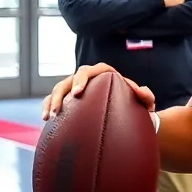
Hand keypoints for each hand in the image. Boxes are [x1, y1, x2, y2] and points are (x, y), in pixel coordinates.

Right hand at [41, 63, 155, 119]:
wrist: (127, 116)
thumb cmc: (136, 107)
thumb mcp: (145, 102)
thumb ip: (146, 96)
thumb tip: (143, 91)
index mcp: (104, 74)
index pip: (89, 71)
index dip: (81, 79)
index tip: (78, 92)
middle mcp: (87, 79)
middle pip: (70, 80)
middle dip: (62, 93)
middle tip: (60, 108)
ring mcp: (75, 88)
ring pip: (58, 89)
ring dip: (51, 101)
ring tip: (50, 116)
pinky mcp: (68, 100)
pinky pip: (52, 100)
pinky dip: (47, 107)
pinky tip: (46, 119)